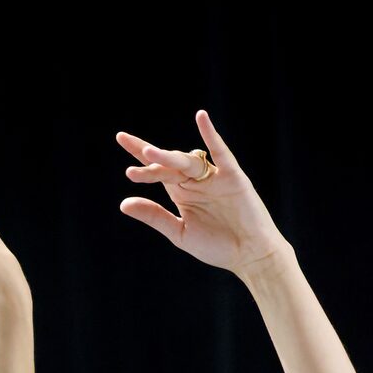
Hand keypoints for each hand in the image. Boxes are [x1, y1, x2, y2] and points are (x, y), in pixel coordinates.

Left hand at [117, 110, 288, 275]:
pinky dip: (211, 135)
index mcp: (182, 193)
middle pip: (168, 163)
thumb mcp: (179, 233)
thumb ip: (154, 216)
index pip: (157, 171)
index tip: (123, 149)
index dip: (140, 161)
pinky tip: (201, 117)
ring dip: (168, 157)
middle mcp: (196, 181)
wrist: (249, 255)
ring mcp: (214, 177)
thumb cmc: (217, 246)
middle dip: (148, 157)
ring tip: (148, 154)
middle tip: (125, 144)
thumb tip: (123, 203)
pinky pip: (221, 152)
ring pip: (187, 161)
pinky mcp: (233, 176)